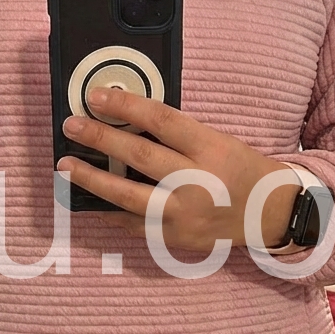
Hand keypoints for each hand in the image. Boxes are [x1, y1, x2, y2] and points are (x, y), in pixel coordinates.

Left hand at [56, 87, 299, 252]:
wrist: (269, 214)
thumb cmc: (239, 169)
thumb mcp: (218, 141)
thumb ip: (176, 135)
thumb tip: (122, 121)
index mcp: (210, 148)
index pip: (161, 120)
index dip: (125, 106)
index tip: (96, 96)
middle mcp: (197, 182)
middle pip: (139, 157)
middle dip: (100, 138)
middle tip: (71, 125)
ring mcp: (184, 214)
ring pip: (128, 196)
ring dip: (91, 179)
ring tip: (65, 166)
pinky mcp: (175, 238)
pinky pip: (133, 223)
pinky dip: (109, 210)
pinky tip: (89, 199)